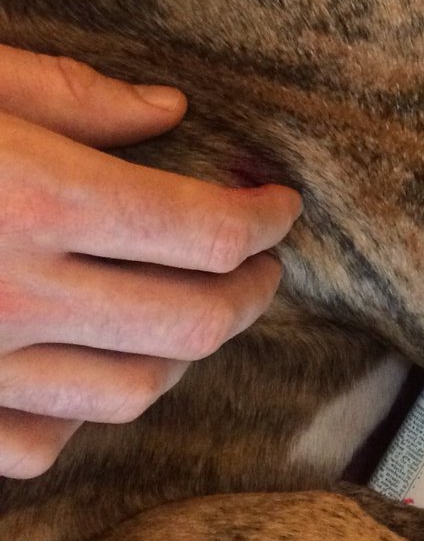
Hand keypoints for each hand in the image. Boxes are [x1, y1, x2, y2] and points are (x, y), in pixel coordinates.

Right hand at [0, 45, 301, 478]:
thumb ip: (71, 96)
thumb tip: (169, 111)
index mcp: (34, 200)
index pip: (204, 231)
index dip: (263, 220)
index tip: (280, 203)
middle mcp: (13, 296)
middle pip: (193, 324)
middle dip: (249, 293)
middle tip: (260, 263)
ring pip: (133, 394)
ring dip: (183, 354)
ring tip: (190, 309)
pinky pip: (41, 444)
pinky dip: (84, 412)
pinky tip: (84, 362)